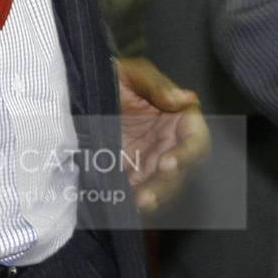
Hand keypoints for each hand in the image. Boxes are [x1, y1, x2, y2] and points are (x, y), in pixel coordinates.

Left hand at [117, 55, 208, 211]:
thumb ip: (155, 84)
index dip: (186, 154)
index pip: (195, 141)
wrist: (82, 86)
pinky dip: (127, 195)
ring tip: (133, 205)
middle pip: (176, 171)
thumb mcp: (132, 72)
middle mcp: (168, 142)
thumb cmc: (113, 74)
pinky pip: (132, 186)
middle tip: (145, 197)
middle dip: (163, 186)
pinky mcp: (127, 167)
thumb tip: (185, 99)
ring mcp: (147, 157)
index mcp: (179, 119)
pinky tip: (118, 203)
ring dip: (148, 196)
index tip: (167, 161)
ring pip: (156, 184)